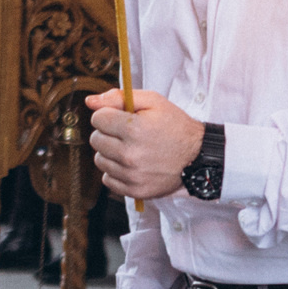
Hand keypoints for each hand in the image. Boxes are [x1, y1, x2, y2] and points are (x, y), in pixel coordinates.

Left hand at [83, 89, 201, 198]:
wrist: (198, 157)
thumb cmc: (175, 126)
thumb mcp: (153, 102)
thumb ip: (119, 97)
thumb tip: (89, 101)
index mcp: (134, 128)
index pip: (97, 119)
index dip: (108, 115)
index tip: (120, 118)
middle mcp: (130, 154)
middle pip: (95, 140)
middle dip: (107, 133)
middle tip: (126, 133)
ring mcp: (132, 175)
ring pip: (100, 160)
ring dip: (110, 153)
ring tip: (130, 149)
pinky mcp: (134, 191)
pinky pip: (107, 180)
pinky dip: (115, 172)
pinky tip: (131, 165)